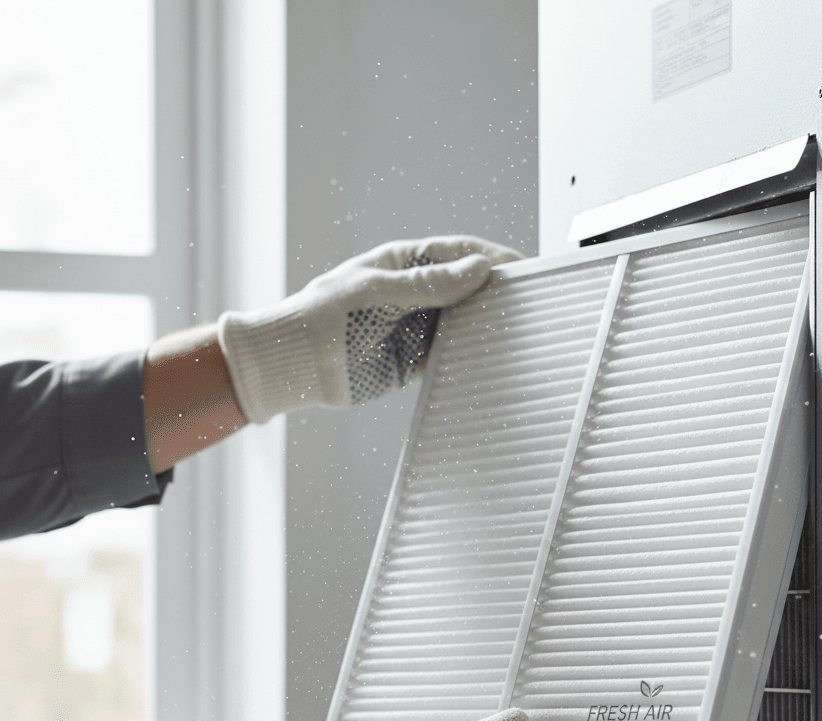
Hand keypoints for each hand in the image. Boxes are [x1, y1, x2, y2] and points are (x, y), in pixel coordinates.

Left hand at [218, 235, 521, 422]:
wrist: (295, 364)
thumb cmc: (323, 317)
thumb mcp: (380, 292)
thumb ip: (430, 284)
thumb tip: (479, 268)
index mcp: (403, 263)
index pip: (458, 254)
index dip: (492, 259)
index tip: (521, 269)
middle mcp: (412, 293)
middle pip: (465, 289)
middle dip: (494, 294)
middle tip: (527, 303)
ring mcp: (413, 326)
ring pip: (460, 323)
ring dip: (482, 327)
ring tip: (512, 332)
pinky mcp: (410, 361)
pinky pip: (446, 356)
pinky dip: (464, 357)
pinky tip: (483, 358)